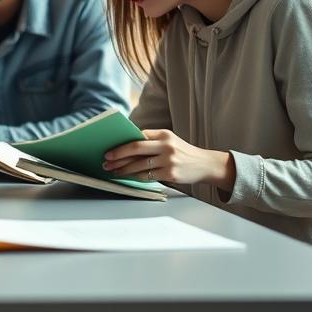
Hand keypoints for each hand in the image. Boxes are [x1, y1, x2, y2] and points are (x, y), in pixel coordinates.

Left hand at [101, 129, 234, 189]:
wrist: (205, 164)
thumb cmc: (182, 152)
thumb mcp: (169, 140)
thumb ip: (151, 140)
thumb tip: (124, 145)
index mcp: (163, 134)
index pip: (137, 136)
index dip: (121, 143)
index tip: (109, 149)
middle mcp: (166, 145)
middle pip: (135, 148)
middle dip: (118, 155)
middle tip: (106, 160)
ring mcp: (168, 160)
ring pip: (139, 165)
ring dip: (123, 169)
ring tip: (113, 171)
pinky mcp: (170, 173)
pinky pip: (147, 176)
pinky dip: (135, 176)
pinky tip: (128, 177)